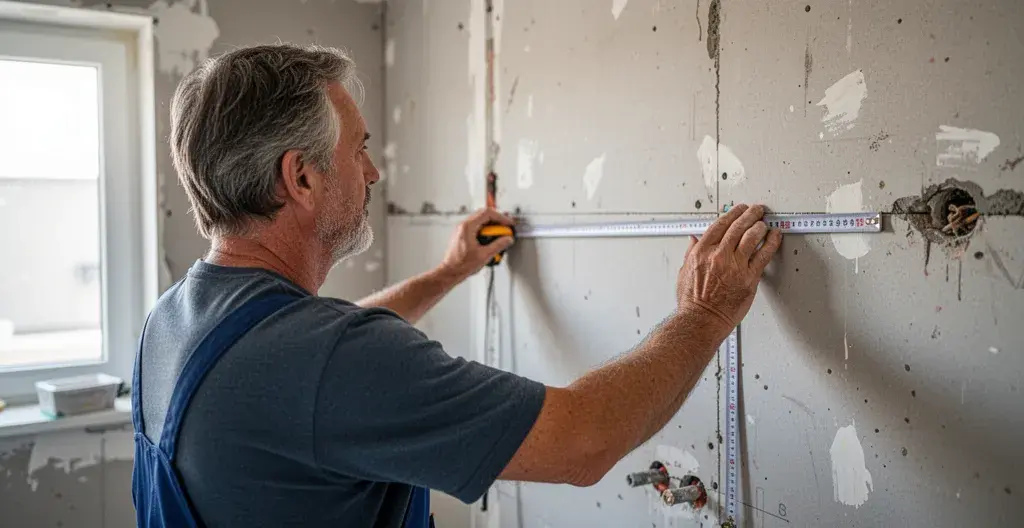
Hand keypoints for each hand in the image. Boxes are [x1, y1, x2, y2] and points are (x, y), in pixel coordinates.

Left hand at [438, 208, 515, 280]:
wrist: (450, 271)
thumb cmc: (461, 265)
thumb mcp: (484, 255)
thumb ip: (498, 245)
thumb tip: (507, 239)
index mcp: (467, 227)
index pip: (487, 213)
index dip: (501, 217)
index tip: (508, 223)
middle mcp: (463, 225)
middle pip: (484, 214)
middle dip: (497, 219)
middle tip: (506, 227)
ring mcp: (462, 229)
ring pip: (480, 219)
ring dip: (491, 224)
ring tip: (499, 234)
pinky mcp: (462, 234)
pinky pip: (476, 226)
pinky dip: (485, 229)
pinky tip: (490, 239)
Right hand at [676, 204, 781, 335]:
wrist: (701, 320)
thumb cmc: (692, 302)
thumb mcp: (684, 272)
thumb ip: (690, 253)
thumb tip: (693, 240)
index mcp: (701, 252)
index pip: (720, 224)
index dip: (732, 213)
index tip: (739, 209)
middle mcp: (718, 255)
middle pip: (738, 226)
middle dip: (750, 214)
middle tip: (757, 210)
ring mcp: (735, 266)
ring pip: (752, 236)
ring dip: (760, 226)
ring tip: (764, 223)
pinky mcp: (749, 278)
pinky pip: (764, 255)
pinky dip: (772, 243)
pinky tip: (775, 236)